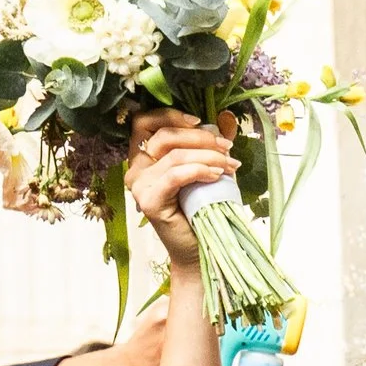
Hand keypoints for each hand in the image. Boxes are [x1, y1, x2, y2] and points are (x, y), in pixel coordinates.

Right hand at [126, 109, 234, 267]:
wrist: (202, 249)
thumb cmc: (203, 210)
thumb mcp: (209, 169)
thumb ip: (212, 143)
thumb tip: (226, 117)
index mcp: (144, 157)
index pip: (145, 122)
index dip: (171, 116)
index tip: (200, 122)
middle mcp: (135, 170)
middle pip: (164, 136)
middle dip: (201, 138)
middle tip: (227, 149)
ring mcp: (139, 186)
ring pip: (174, 156)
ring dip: (208, 157)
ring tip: (230, 167)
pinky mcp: (148, 202)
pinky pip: (175, 175)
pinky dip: (199, 170)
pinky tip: (217, 176)